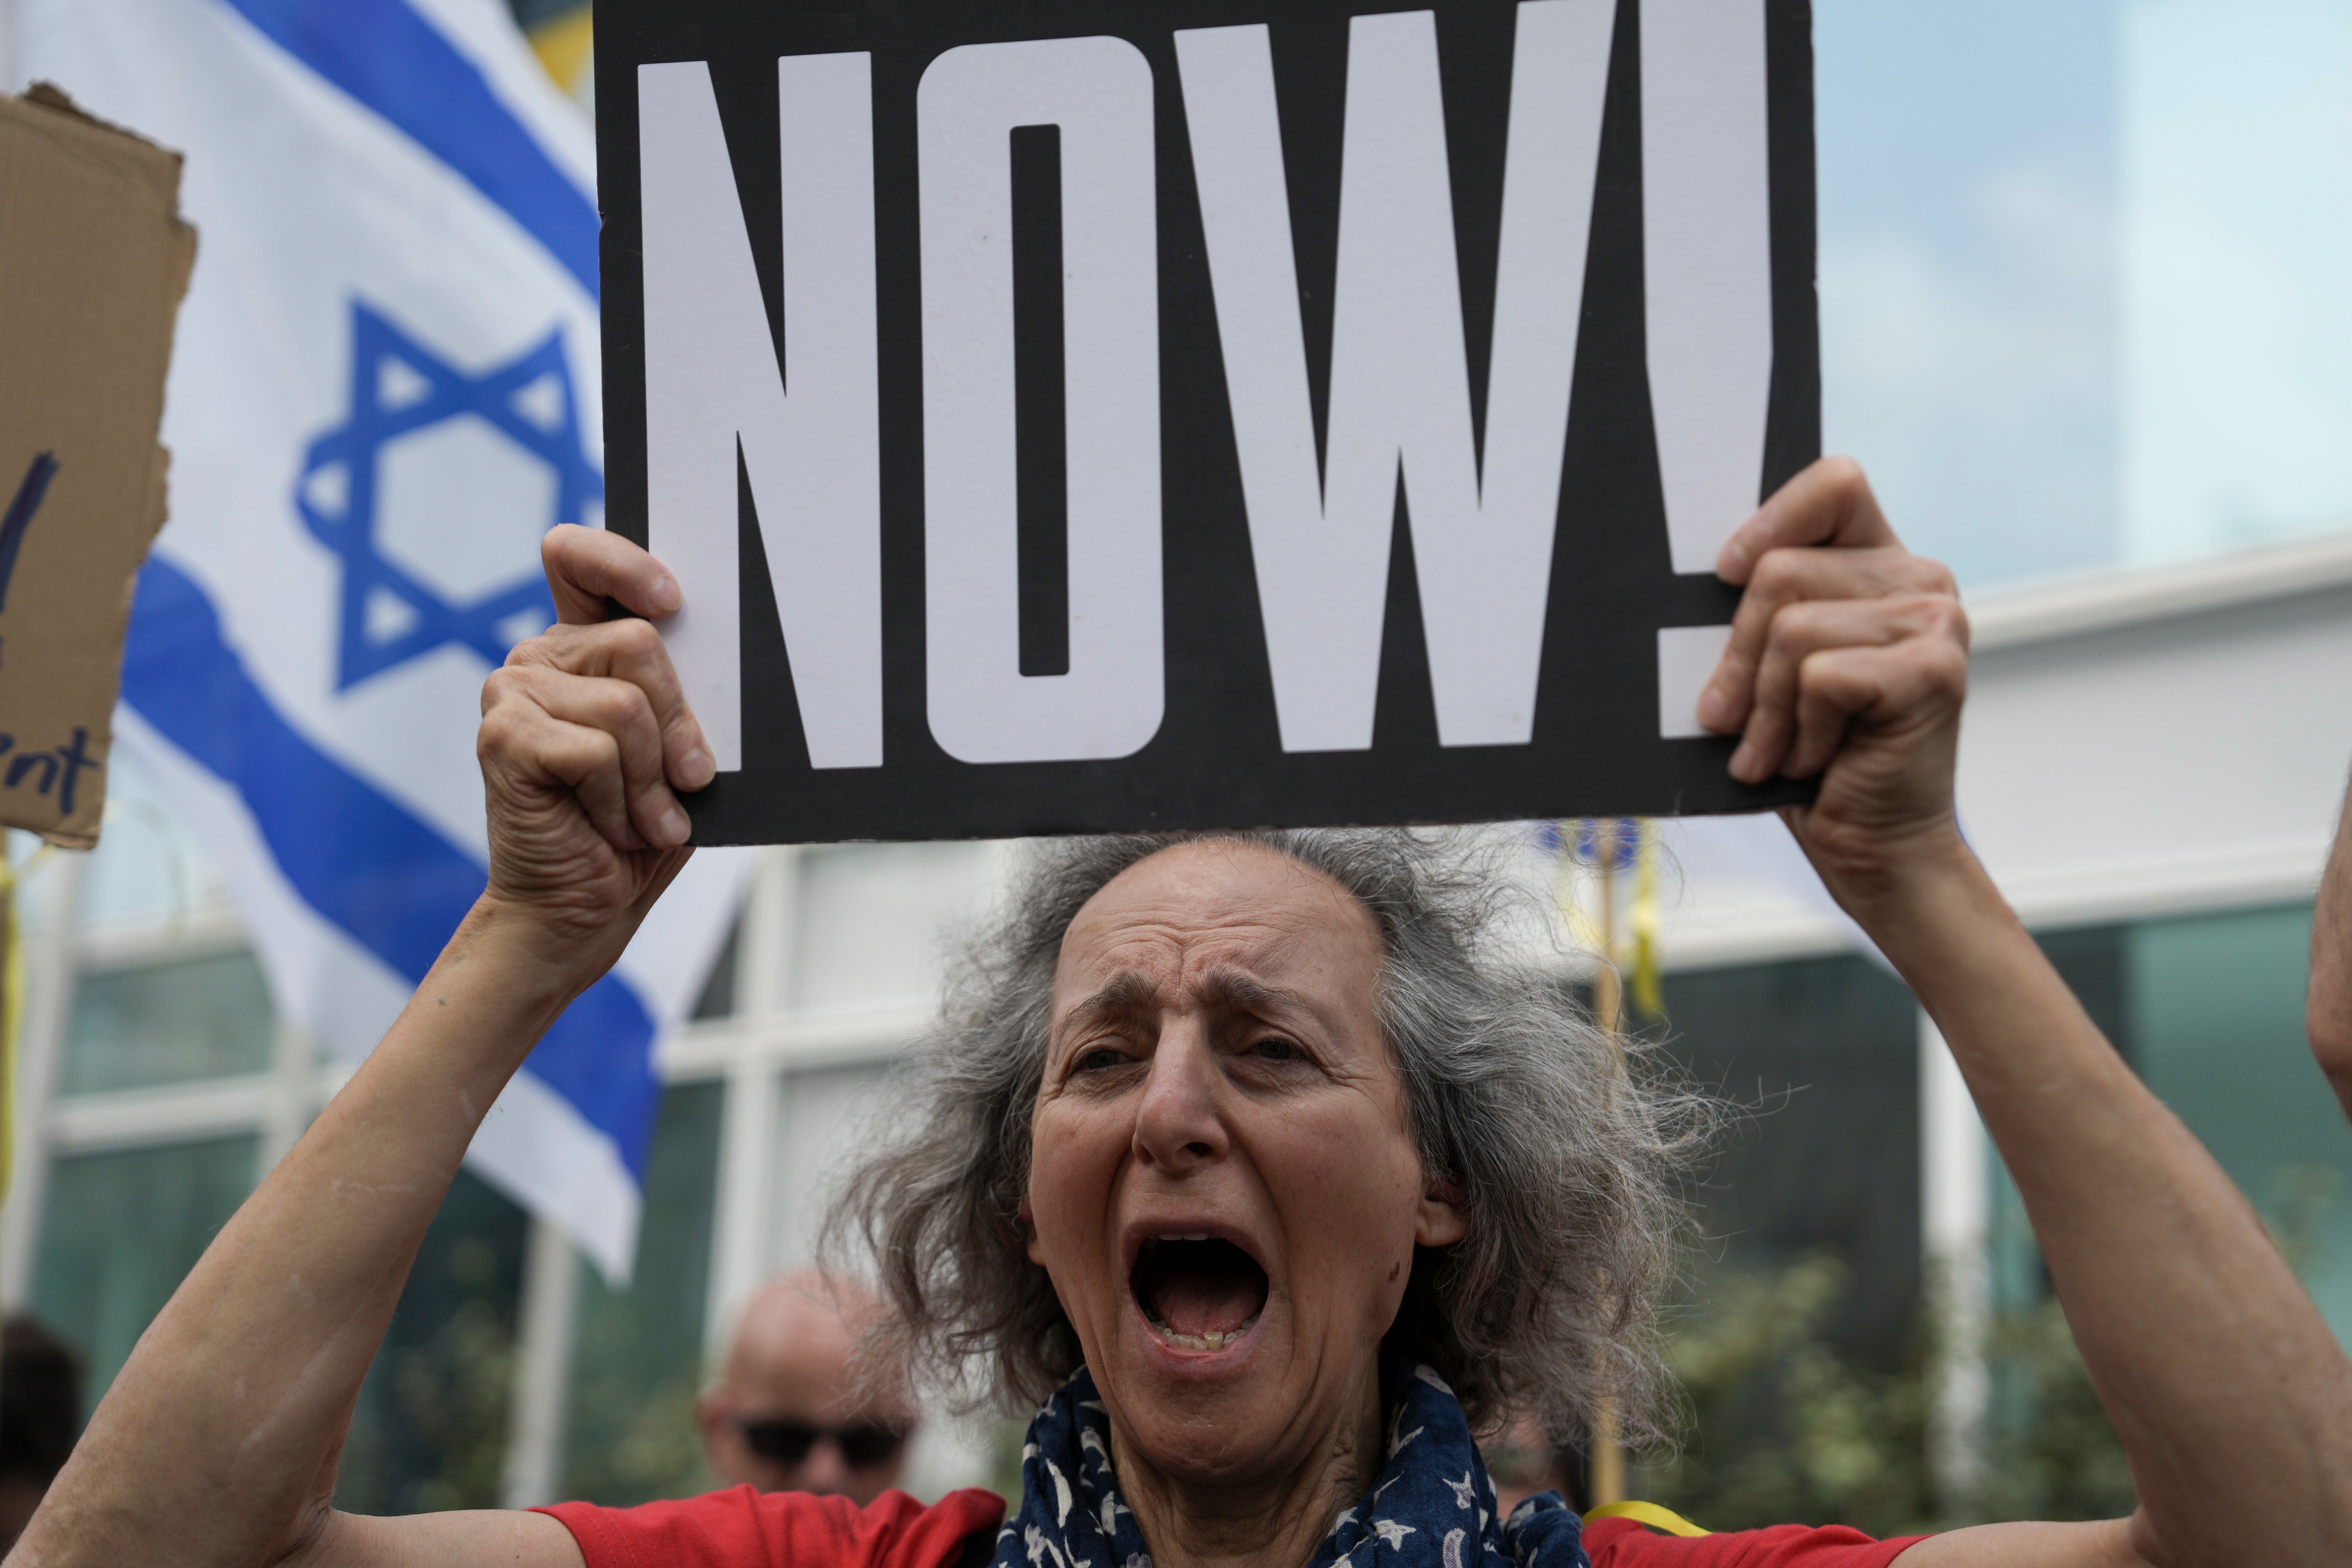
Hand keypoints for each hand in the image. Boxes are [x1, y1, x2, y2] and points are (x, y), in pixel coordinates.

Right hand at [475, 524, 715, 969]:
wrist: (580, 910)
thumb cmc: (637, 831)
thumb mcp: (677, 755)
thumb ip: (682, 702)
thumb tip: (728, 672)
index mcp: (580, 649)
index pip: (578, 559)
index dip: (623, 563)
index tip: (671, 600)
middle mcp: (539, 658)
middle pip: (640, 643)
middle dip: (680, 724)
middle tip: (684, 782)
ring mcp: (512, 693)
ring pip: (627, 705)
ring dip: (652, 778)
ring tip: (643, 818)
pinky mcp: (503, 737)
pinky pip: (596, 750)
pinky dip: (621, 801)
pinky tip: (610, 827)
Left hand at [1696, 458, 1970, 905]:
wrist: (1873, 847)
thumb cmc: (1811, 759)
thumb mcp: (1772, 671)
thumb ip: (1759, 615)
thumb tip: (1699, 580)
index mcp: (1881, 563)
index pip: (1835, 484)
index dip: (1771, 519)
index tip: (1725, 573)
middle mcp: (1920, 579)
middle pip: (1780, 571)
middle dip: (1739, 656)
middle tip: (1734, 719)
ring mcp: (1936, 620)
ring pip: (1790, 628)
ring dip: (1765, 708)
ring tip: (1783, 749)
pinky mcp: (1933, 668)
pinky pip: (1817, 676)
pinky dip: (1798, 730)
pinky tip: (1819, 760)